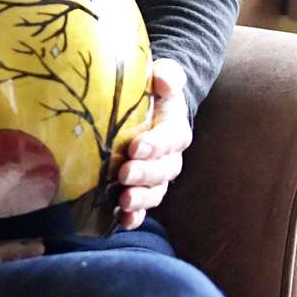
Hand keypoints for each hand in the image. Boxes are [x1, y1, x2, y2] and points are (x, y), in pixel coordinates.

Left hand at [116, 58, 192, 230]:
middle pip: (163, 171)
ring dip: (141, 199)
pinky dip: (134, 216)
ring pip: (155, 192)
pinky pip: (142, 206)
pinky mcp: (141, 187)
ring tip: (123, 201)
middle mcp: (169, 157)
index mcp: (174, 128)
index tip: (134, 147)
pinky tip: (122, 221)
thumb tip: (163, 81)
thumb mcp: (162, 75)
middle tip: (124, 174)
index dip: (155, 145)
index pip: (169, 139)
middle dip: (145, 174)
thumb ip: (167, 75)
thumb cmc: (152, 89)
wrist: (147, 105)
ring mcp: (156, 175)